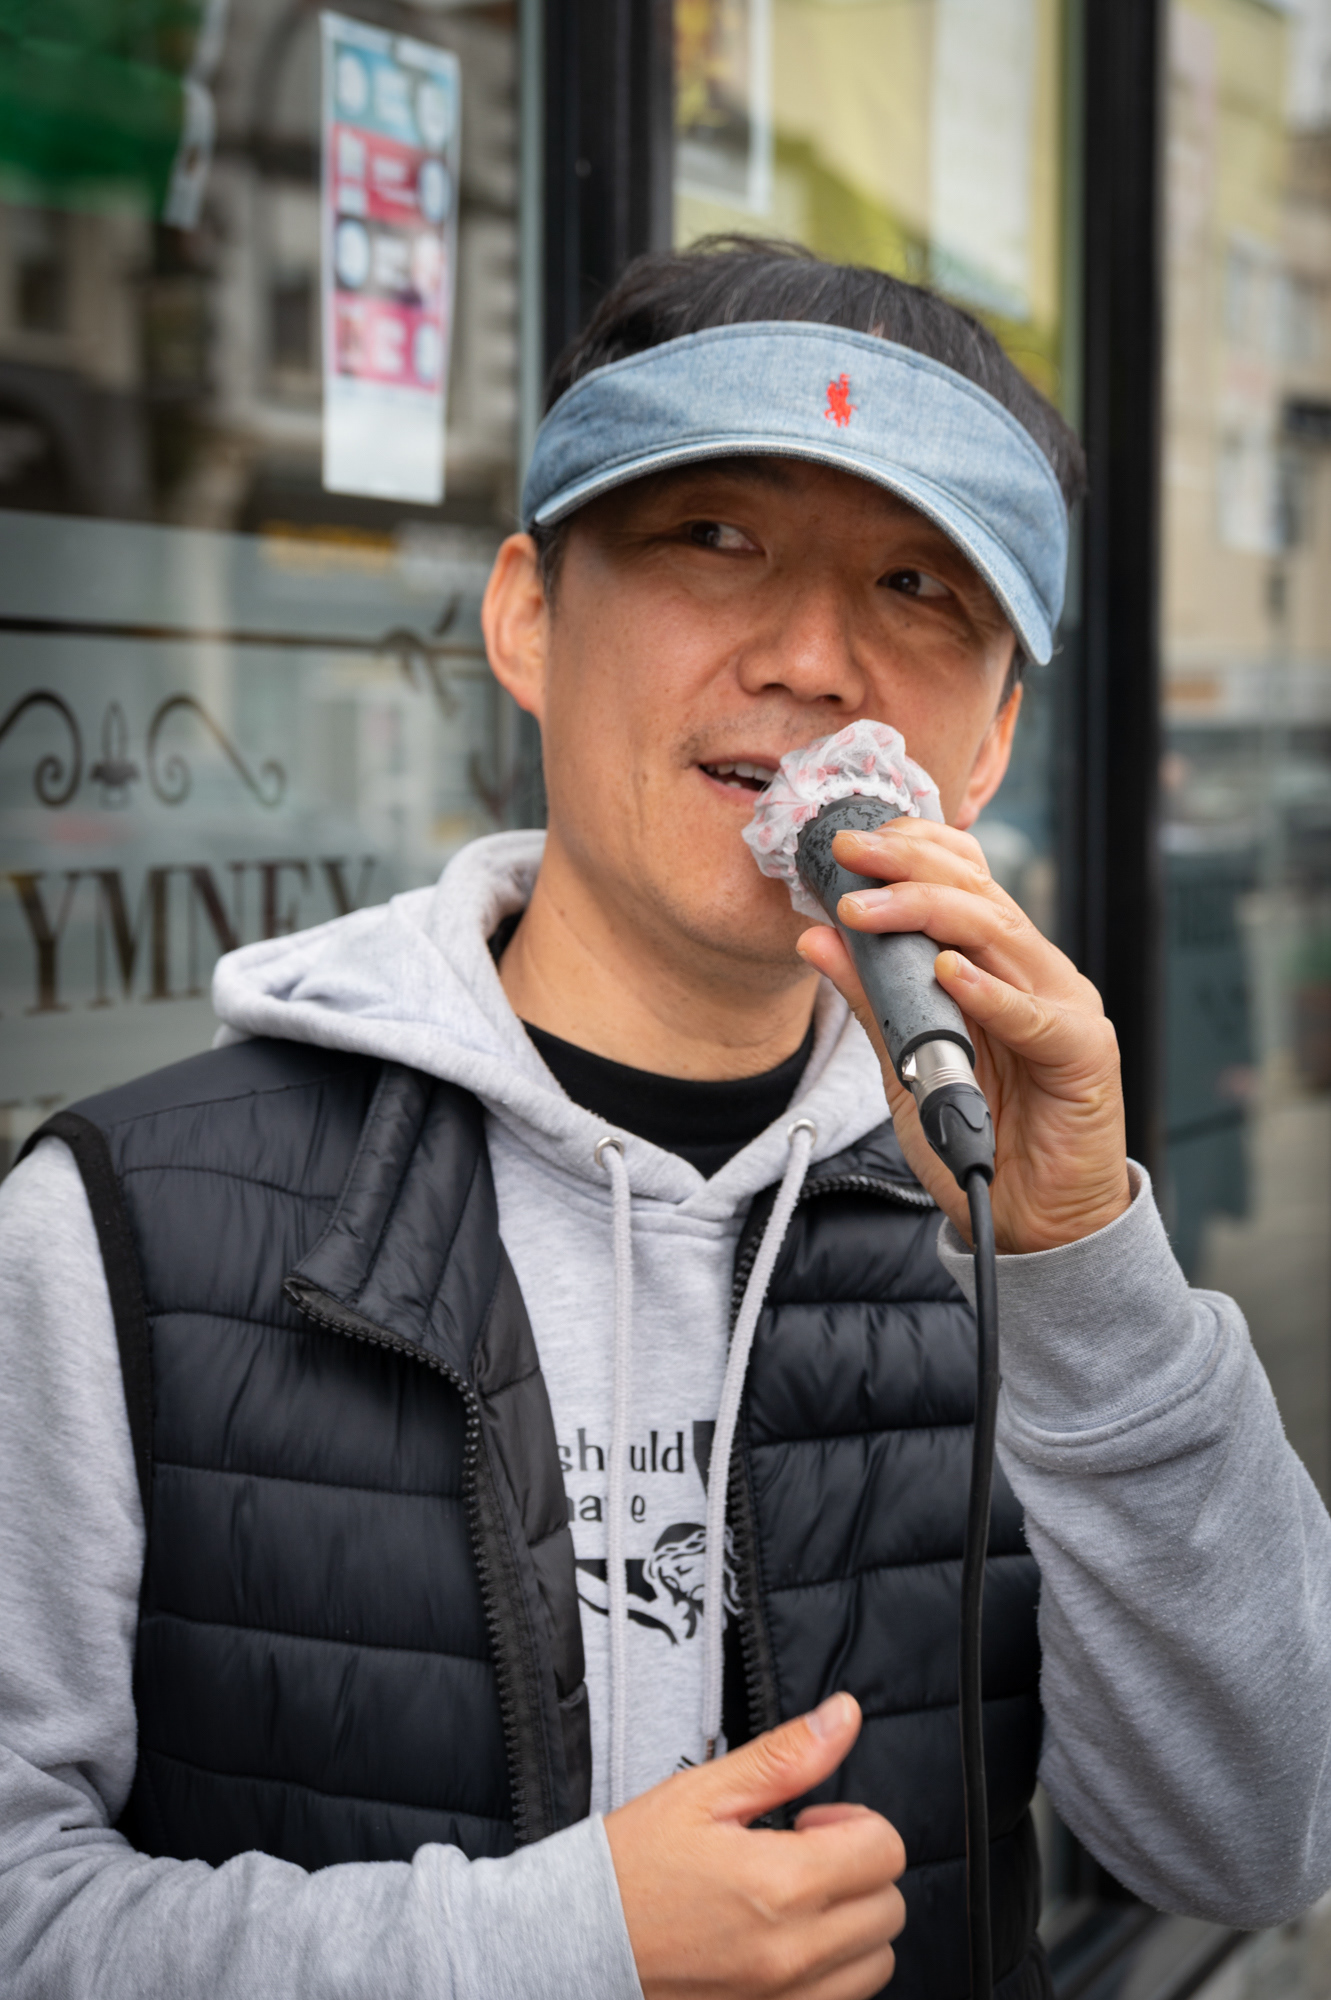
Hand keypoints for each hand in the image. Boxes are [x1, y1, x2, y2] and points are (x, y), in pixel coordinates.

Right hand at [605, 1693, 905, 1999]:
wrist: (574, 1942)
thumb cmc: (631, 1866)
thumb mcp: (703, 1794)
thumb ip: (785, 1757)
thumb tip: (845, 1717)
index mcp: (780, 1883)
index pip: (885, 1850)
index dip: (855, 1822)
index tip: (811, 1821)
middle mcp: (791, 1953)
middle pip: (889, 1907)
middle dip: (857, 1869)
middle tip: (802, 1855)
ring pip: (876, 1963)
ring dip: (853, 1925)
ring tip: (796, 1901)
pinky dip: (833, 1972)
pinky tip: (788, 1942)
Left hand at [795, 819, 1130, 1254]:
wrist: (1034, 1220)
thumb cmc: (978, 1136)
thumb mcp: (905, 1064)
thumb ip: (870, 1001)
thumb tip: (817, 939)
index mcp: (998, 965)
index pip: (962, 881)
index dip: (909, 852)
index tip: (846, 845)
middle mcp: (1035, 972)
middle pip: (977, 895)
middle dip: (907, 866)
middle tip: (849, 852)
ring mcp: (1066, 1006)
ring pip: (1001, 936)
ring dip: (929, 915)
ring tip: (869, 908)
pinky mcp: (1084, 1054)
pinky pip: (1035, 1016)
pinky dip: (988, 992)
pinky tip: (947, 973)